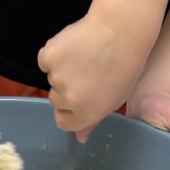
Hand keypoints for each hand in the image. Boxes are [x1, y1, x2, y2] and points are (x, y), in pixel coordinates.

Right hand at [39, 11, 153, 137]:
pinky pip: (45, 59)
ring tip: (84, 55)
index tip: (78, 95)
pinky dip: (54, 53)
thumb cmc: (125, 64)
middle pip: (56, 99)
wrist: (121, 30)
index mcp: (86, 113)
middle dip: (66, 88)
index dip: (70, 109)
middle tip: (85, 71)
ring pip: (51, 77)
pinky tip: (73, 45)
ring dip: (62, 68)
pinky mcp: (49, 57)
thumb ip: (93, 119)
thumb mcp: (115, 98)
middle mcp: (69, 99)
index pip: (63, 122)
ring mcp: (56, 78)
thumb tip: (79, 138)